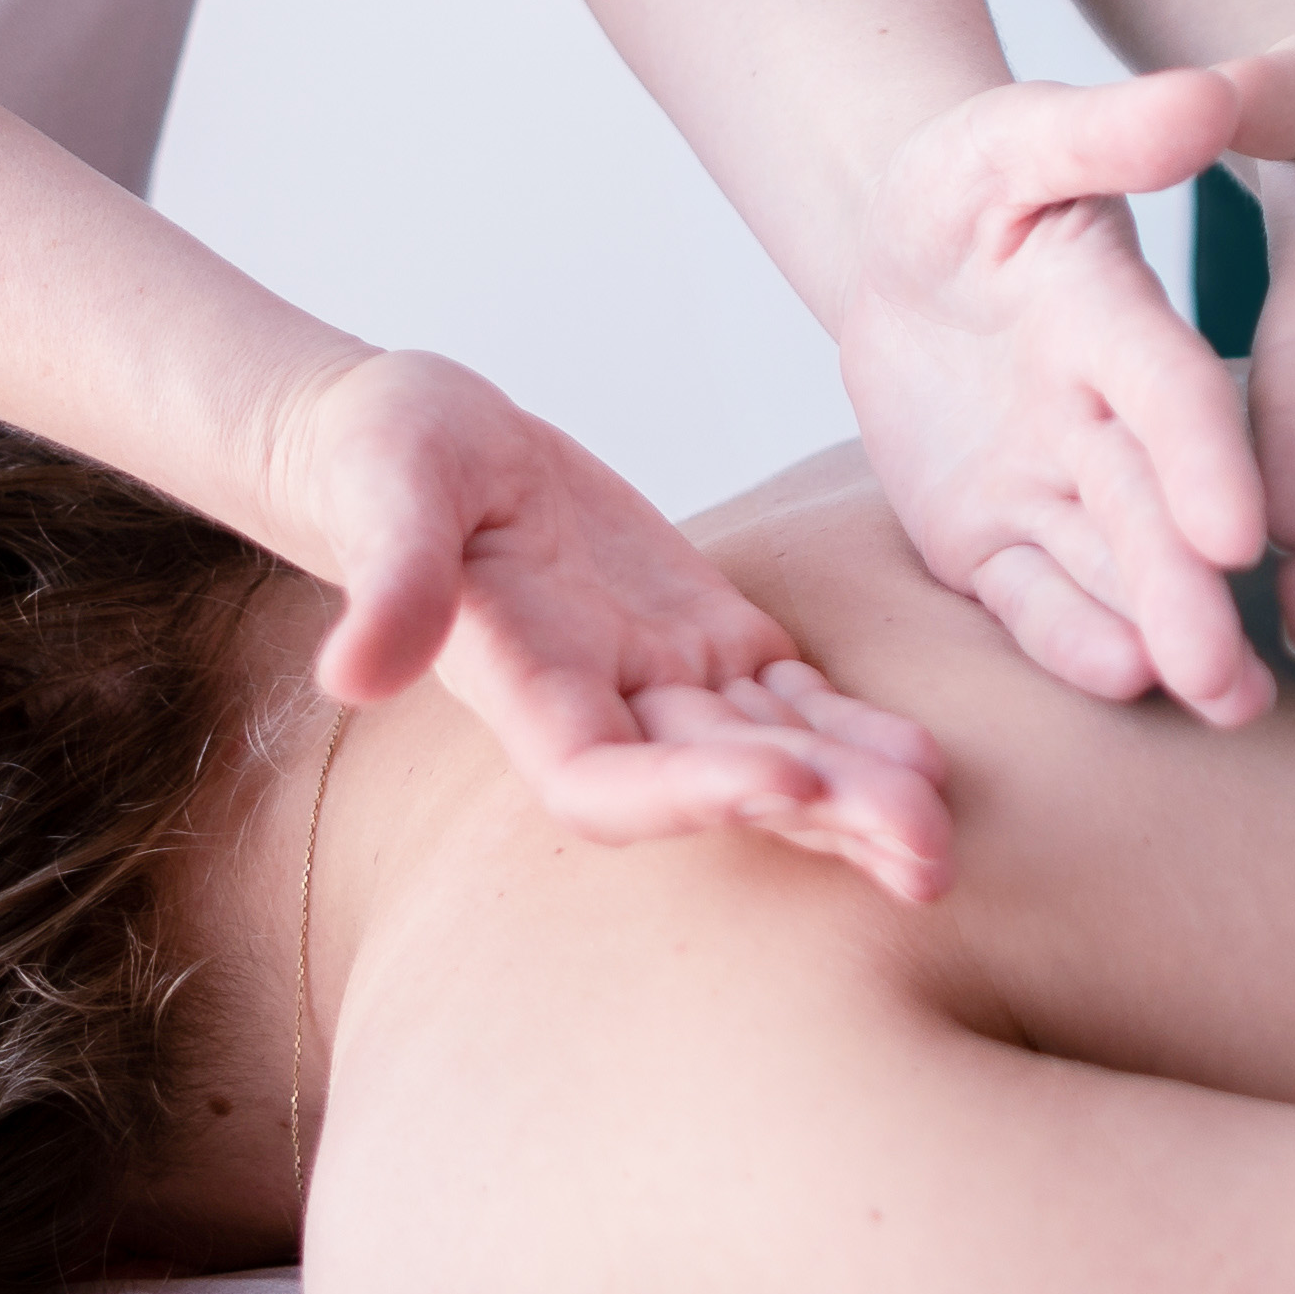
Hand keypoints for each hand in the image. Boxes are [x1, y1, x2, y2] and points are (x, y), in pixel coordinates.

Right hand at [279, 349, 951, 905]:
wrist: (421, 442)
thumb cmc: (386, 461)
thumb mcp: (385, 495)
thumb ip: (388, 583)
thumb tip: (350, 674)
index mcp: (522, 691)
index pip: (604, 781)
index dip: (693, 792)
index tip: (784, 782)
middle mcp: (600, 709)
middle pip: (719, 785)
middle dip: (821, 815)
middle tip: (927, 852)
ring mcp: (660, 680)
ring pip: (773, 749)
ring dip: (857, 791)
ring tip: (943, 827)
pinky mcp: (705, 639)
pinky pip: (791, 698)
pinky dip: (854, 728)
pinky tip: (927, 758)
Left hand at [828, 69, 1286, 724]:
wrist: (905, 246)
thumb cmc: (972, 176)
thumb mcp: (1018, 135)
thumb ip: (1110, 131)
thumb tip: (1207, 97)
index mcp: (1118, 320)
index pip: (1169, 392)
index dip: (1206, 457)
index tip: (1249, 526)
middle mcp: (1105, 417)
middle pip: (1154, 510)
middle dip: (1195, 592)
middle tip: (1245, 674)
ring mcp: (1055, 483)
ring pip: (1110, 570)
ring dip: (1163, 637)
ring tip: (1218, 704)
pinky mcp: (994, 537)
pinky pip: (1028, 597)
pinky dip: (1069, 639)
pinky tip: (1121, 685)